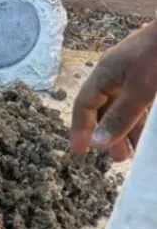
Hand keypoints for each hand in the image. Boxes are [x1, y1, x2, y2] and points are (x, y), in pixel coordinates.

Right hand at [70, 19, 156, 160]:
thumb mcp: (141, 91)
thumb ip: (120, 118)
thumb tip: (97, 143)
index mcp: (104, 73)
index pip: (83, 104)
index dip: (80, 129)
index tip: (80, 152)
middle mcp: (115, 73)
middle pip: (104, 107)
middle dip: (109, 133)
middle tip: (118, 157)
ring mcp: (134, 71)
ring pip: (125, 105)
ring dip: (129, 128)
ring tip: (137, 148)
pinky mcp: (151, 73)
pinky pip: (141, 100)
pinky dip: (143, 116)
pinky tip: (150, 130)